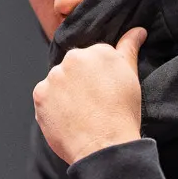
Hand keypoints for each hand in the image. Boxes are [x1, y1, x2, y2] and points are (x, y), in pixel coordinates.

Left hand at [33, 27, 146, 164]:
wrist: (105, 147)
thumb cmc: (122, 115)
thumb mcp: (131, 78)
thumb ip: (129, 49)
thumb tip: (137, 30)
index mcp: (98, 51)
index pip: (93, 57)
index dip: (99, 76)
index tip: (104, 92)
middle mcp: (73, 58)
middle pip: (74, 67)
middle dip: (80, 82)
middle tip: (92, 104)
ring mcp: (54, 77)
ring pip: (58, 82)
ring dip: (65, 93)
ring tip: (80, 113)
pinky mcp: (40, 95)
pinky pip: (45, 97)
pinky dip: (52, 107)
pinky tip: (67, 118)